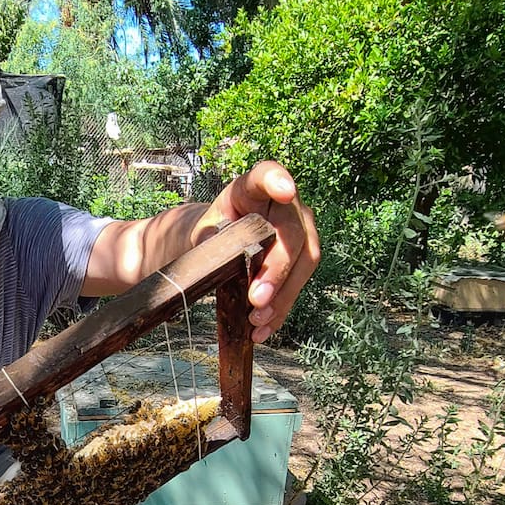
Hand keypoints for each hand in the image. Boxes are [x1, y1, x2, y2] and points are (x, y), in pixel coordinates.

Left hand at [210, 161, 318, 341]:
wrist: (216, 247)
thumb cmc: (210, 233)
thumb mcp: (200, 232)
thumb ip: (207, 237)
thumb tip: (215, 247)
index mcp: (252, 188)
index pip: (267, 175)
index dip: (277, 180)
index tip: (284, 190)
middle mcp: (284, 206)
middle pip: (293, 234)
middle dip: (277, 270)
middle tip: (257, 300)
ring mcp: (299, 231)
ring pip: (304, 262)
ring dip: (282, 296)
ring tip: (257, 321)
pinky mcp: (301, 260)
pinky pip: (298, 285)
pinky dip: (281, 310)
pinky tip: (263, 329)